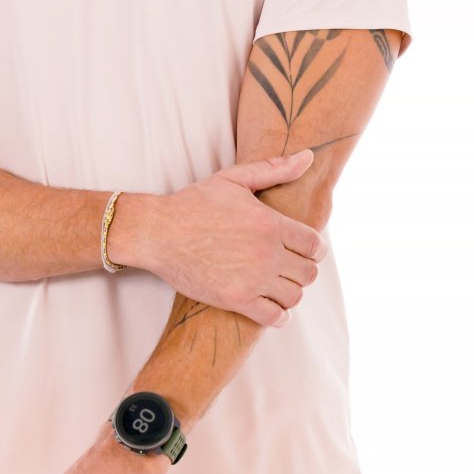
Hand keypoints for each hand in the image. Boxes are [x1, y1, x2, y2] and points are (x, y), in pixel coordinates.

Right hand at [123, 152, 326, 328]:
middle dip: (303, 270)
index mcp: (270, 224)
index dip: (314, 249)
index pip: (314, 245)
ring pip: (295, 296)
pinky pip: (274, 317)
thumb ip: (274, 169)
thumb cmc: (194, 204)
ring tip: (279, 285)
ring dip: (291, 292)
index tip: (305, 250)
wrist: (158, 233)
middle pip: (309, 273)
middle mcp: (267, 254)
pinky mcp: (236, 299)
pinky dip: (279, 315)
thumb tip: (308, 156)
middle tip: (290, 267)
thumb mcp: (234, 179)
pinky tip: (272, 307)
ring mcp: (252, 279)